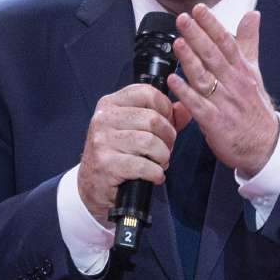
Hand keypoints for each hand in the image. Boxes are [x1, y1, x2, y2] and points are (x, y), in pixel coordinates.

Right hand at [77, 83, 184, 220]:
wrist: (94, 187)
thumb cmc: (119, 155)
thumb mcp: (138, 129)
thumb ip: (164, 117)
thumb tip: (185, 108)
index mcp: (110, 104)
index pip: (148, 93)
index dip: (166, 109)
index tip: (166, 124)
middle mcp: (103, 119)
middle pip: (153, 119)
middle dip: (168, 138)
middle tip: (164, 150)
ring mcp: (103, 141)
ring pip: (151, 142)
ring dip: (163, 157)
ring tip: (158, 163)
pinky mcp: (106, 164)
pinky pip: (145, 166)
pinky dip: (156, 173)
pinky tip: (153, 176)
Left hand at [167, 4, 278, 175]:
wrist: (265, 145)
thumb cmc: (255, 107)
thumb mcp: (254, 71)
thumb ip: (249, 41)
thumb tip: (252, 14)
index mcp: (242, 69)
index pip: (227, 42)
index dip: (213, 25)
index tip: (200, 9)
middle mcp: (234, 83)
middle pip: (214, 56)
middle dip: (198, 36)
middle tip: (184, 19)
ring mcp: (225, 103)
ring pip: (206, 78)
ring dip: (191, 60)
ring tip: (178, 43)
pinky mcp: (216, 122)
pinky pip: (199, 106)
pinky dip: (186, 94)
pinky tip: (174, 81)